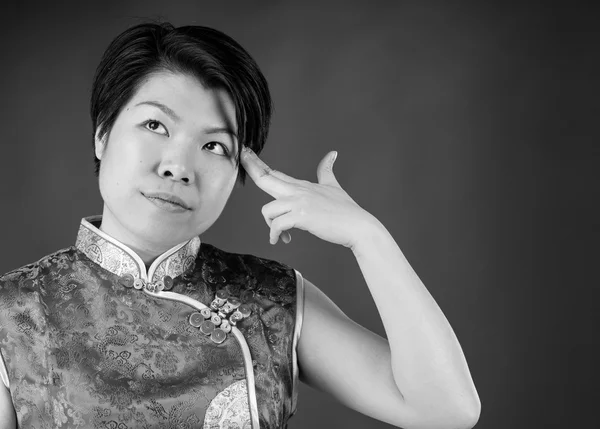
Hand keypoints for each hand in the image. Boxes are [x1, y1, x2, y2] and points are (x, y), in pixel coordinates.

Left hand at [240, 147, 373, 247]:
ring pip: (267, 210)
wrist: (358, 226)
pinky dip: (276, 235)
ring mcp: (299, 203)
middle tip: (241, 156)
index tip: (245, 152)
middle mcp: (298, 191)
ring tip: (281, 234)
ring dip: (270, 225)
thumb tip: (332, 154)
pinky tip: (283, 240)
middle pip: (266, 178)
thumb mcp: (334, 186)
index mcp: (302, 185)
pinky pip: (277, 225)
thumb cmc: (346, 209)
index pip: (275, 173)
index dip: (257, 163)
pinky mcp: (302, 216)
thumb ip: (327, 171)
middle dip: (251, 168)